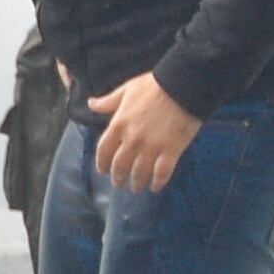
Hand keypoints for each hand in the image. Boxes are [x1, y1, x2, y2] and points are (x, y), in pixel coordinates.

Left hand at [86, 73, 203, 193]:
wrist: (183, 86)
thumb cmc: (154, 86)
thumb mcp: (126, 90)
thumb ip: (108, 102)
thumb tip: (90, 104)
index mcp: (119, 124)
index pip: (104, 150)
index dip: (102, 163)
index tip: (102, 171)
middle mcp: (132, 139)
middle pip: (120, 165)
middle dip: (118, 177)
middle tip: (119, 184)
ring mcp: (152, 146)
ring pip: (139, 172)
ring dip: (136, 182)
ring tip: (136, 188)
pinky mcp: (172, 150)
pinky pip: (162, 172)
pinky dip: (157, 182)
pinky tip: (155, 187)